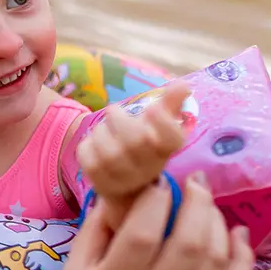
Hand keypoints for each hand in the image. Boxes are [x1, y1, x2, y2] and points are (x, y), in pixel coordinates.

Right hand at [27, 175, 253, 269]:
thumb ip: (94, 231)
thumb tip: (120, 191)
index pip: (142, 233)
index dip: (155, 199)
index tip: (157, 182)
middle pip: (189, 243)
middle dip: (197, 203)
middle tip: (194, 181)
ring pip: (214, 261)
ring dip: (218, 223)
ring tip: (207, 204)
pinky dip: (240, 256)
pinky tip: (236, 234)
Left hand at [76, 82, 190, 226]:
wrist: (128, 186)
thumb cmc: (145, 147)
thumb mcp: (159, 126)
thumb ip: (170, 103)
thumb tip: (183, 84)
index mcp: (166, 151)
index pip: (172, 138)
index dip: (162, 120)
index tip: (151, 108)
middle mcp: (150, 169)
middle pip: (136, 141)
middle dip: (120, 119)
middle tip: (114, 112)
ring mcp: (125, 180)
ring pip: (108, 151)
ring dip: (101, 132)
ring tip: (105, 131)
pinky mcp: (101, 183)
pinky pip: (88, 157)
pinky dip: (87, 145)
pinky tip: (94, 145)